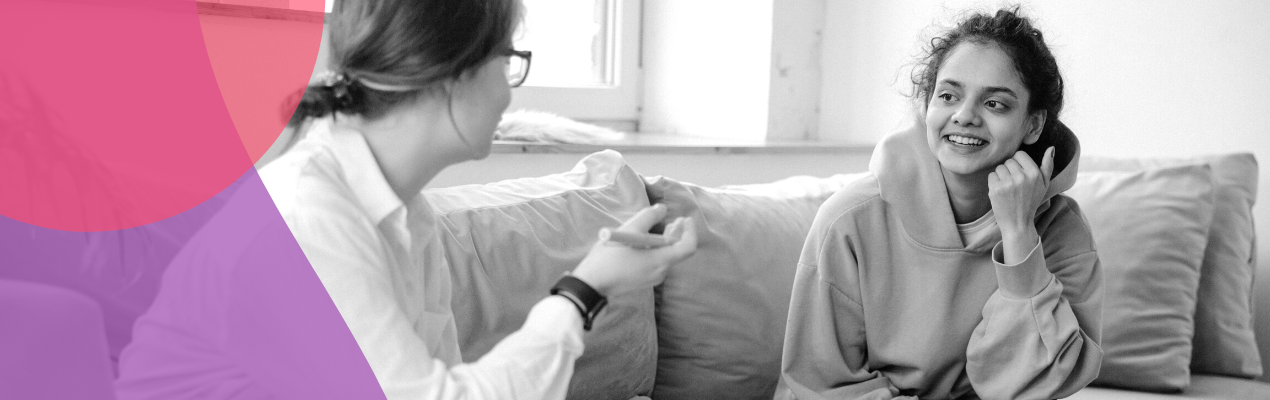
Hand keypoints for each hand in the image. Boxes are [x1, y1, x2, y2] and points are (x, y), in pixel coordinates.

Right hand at [571, 204, 698, 297]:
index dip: (690, 232)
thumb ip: (648, 217)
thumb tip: (662, 209)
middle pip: (677, 252)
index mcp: (660, 261)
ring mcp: (652, 278)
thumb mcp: (629, 230)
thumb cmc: (609, 256)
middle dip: (678, 234)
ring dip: (667, 241)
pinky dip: (657, 250)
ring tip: (664, 227)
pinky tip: (647, 242)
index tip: (685, 219)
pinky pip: (657, 263)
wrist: (591, 283)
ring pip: (666, 257)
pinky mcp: (643, 280)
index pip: (688, 248)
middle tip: (677, 219)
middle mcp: (660, 272)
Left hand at [987, 147, 1053, 235]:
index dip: (1018, 163)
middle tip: (1014, 184)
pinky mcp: (995, 189)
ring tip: (1008, 189)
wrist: (1018, 223)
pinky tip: (1001, 192)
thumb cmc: (1031, 202)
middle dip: (1009, 170)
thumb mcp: (1044, 184)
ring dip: (1001, 176)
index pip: (1019, 154)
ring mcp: (1008, 183)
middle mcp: (1022, 176)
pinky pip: (991, 175)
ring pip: (999, 167)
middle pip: (1008, 161)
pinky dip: (994, 183)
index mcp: (1034, 173)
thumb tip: (1051, 148)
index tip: (1020, 174)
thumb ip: (1048, 165)